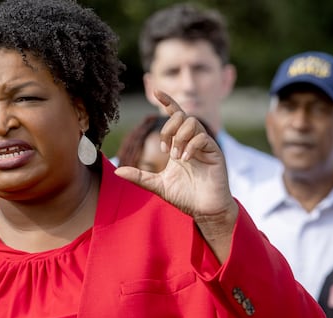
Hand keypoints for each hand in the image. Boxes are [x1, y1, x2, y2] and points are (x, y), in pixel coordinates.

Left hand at [115, 90, 235, 219]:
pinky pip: (203, 138)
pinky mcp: (215, 153)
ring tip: (176, 157)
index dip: (167, 102)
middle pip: (181, 116)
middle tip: (164, 149)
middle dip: (169, 128)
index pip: (174, 116)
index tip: (156, 91)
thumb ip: (139, 176)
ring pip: (192, 123)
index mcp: (179, 144)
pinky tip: (185, 159)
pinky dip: (191, 146)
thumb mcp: (157, 185)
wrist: (204, 210)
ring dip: (180, 137)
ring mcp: (204, 146)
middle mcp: (192, 141)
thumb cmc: (185, 197)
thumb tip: (117, 171)